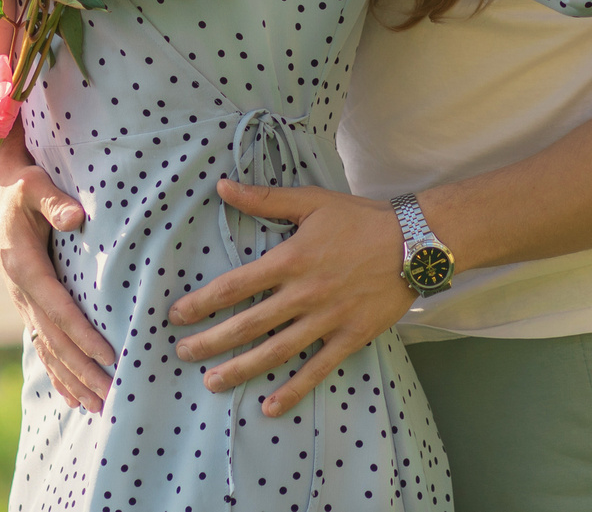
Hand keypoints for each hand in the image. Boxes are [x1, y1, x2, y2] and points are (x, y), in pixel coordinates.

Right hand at [0, 146, 114, 410]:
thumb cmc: (19, 188)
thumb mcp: (33, 185)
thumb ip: (53, 201)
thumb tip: (75, 218)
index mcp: (23, 266)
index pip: (58, 308)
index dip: (82, 333)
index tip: (108, 354)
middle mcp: (21, 293)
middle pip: (55, 340)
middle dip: (83, 369)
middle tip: (111, 393)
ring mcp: (22, 303)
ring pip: (48, 350)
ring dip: (72, 380)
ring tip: (98, 405)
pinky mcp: (27, 307)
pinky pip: (42, 346)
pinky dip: (57, 374)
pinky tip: (73, 398)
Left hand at [168, 182, 413, 416]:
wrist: (415, 242)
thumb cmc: (360, 219)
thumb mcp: (311, 201)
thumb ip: (265, 199)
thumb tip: (222, 186)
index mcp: (290, 260)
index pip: (235, 286)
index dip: (202, 303)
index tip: (177, 316)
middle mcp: (304, 294)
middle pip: (247, 324)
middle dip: (210, 342)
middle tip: (182, 353)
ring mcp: (327, 319)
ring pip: (276, 351)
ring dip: (241, 369)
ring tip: (212, 383)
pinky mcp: (350, 337)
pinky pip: (317, 369)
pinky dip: (294, 390)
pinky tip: (270, 406)